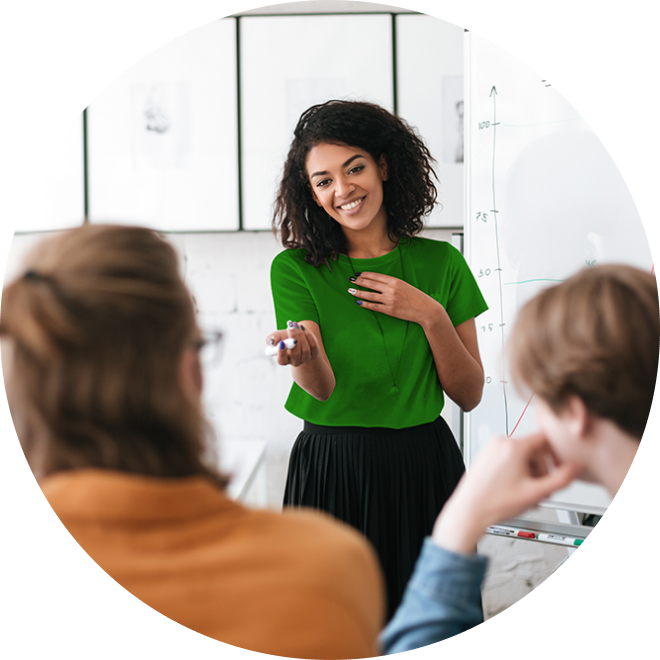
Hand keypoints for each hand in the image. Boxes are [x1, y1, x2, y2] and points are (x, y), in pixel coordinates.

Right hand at [266, 321, 319, 366]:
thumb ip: (271, 338)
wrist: (298, 337)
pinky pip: (313, 346)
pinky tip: (303, 329)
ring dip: (301, 335)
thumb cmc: (285, 338)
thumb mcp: (277, 337)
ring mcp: (305, 359)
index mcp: (283, 360)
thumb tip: (272, 342)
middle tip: (290, 327)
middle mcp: (295, 362)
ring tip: (296, 325)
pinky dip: (309, 336)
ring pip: (305, 349)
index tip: (281, 342)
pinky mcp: (314, 354)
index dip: (281, 352)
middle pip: (295, 354)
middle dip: (293, 338)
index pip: (282, 360)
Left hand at [348, 272, 440, 324]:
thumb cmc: (415, 297)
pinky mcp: (390, 310)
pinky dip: (365, 304)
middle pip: (371, 284)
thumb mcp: (404, 285)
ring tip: (350, 290)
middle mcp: (391, 289)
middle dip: (359, 281)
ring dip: (358, 292)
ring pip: (370, 295)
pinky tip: (358, 302)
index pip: (376, 276)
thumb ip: (391, 283)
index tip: (358, 274)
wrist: (426, 309)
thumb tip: (377, 283)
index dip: (365, 275)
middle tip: (350, 280)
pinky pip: (374, 306)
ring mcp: (390, 300)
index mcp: (395, 281)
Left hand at [432, 433, 579, 554]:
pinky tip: (516, 489)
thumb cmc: (495, 503)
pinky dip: (516, 471)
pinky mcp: (485, 456)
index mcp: (514, 446)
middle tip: (542, 490)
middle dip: (542, 470)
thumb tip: (576, 468)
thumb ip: (562, 479)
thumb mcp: (536, 493)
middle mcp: (501, 442)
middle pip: (534, 449)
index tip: (561, 465)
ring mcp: (491, 448)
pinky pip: (508, 458)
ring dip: (530, 473)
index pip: (546, 438)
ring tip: (528, 493)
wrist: (469, 511)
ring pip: (521, 455)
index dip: (558, 452)